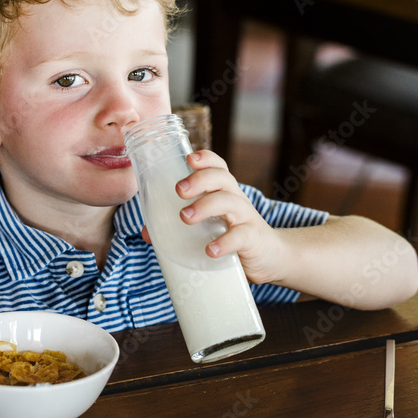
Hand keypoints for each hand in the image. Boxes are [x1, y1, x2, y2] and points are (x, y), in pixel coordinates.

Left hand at [174, 150, 286, 284]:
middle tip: (178, 191)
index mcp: (224, 192)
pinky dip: (224, 242)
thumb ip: (179, 227)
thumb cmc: (232, 236)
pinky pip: (240, 236)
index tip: (189, 159)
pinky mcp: (253, 240)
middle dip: (200, 179)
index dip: (206, 159)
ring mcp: (246, 218)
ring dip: (205, 206)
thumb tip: (147, 232)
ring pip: (229, 202)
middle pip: (222, 178)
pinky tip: (210, 250)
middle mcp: (236, 199)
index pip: (218, 167)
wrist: (270, 258)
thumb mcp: (209, 228)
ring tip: (185, 218)